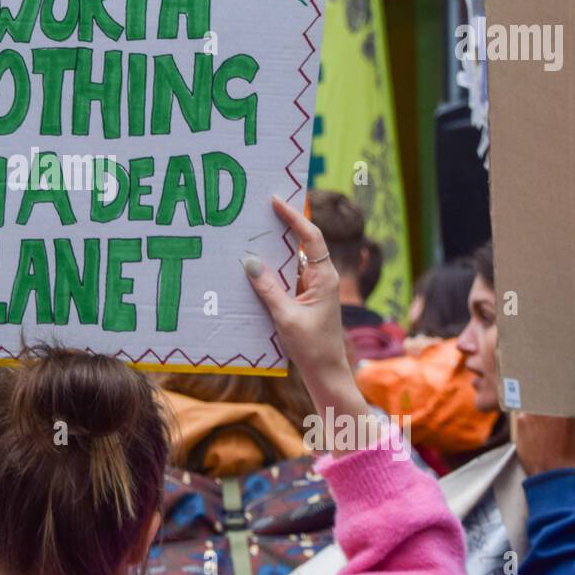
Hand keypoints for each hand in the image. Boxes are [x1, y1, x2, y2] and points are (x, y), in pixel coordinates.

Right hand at [244, 195, 371, 441]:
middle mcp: (321, 277)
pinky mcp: (304, 298)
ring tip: (250, 234)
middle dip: (281, 226)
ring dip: (272, 250)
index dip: (294, 216)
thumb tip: (248, 260)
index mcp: (324, 277)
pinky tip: (252, 268)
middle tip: (259, 209)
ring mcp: (312, 287)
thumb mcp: (285, 316)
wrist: (326, 373)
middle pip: (301, 243)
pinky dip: (271, 270)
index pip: (310, 237)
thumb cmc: (311, 347)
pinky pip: (286, 276)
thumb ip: (267, 287)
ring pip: (291, 260)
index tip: (275, 201)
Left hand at [515, 371, 574, 474]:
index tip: (565, 364)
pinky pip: (525, 409)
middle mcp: (545, 405)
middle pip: (546, 384)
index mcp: (567, 403)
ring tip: (551, 404)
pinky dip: (532, 409)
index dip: (563, 369)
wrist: (559, 482)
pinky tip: (541, 419)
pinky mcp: (519, 423)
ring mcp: (529, 413)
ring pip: (535, 396)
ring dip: (541, 395)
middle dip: (550, 379)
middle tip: (557, 376)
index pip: (562, 376)